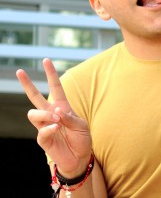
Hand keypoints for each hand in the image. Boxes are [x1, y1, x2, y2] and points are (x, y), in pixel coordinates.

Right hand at [16, 58, 91, 176]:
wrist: (79, 158)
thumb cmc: (82, 140)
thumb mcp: (82, 126)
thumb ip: (70, 117)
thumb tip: (56, 111)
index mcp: (62, 107)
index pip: (55, 87)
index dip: (51, 74)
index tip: (46, 60)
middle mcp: (51, 114)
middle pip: (35, 97)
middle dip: (27, 84)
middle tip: (20, 71)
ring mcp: (45, 126)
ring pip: (33, 113)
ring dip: (45, 115)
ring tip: (57, 120)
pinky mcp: (42, 139)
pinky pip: (41, 131)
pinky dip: (49, 128)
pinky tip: (56, 129)